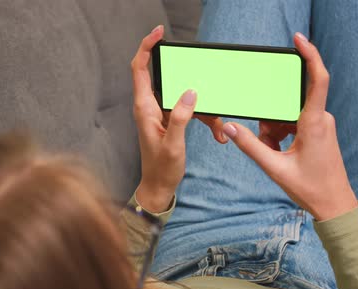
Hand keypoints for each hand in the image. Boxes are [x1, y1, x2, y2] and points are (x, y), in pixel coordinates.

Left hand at [131, 25, 227, 212]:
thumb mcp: (173, 144)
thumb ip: (180, 118)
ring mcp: (161, 113)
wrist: (159, 187)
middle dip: (188, 79)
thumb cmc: (161, 169)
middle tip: (203, 76)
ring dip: (204, 109)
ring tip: (217, 129)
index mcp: (144, 108)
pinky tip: (217, 134)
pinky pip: (190, 111)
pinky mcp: (171, 121)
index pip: (140, 69)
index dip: (146, 47)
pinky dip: (205, 119)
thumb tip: (190, 92)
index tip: (159, 33)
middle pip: (167, 78)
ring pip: (185, 97)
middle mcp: (150, 107)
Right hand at [222, 32, 357, 220]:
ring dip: (276, 131)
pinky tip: (279, 152)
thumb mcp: (274, 168)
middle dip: (272, 120)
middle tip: (269, 144)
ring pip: (289, 114)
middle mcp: (321, 119)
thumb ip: (250, 146)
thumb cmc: (310, 188)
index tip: (299, 40)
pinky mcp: (320, 131)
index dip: (310, 55)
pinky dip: (283, 135)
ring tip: (275, 153)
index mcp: (314, 123)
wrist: (334, 205)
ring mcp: (321, 125)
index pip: (317, 80)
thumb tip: (229, 127)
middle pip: (289, 102)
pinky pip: (295, 123)